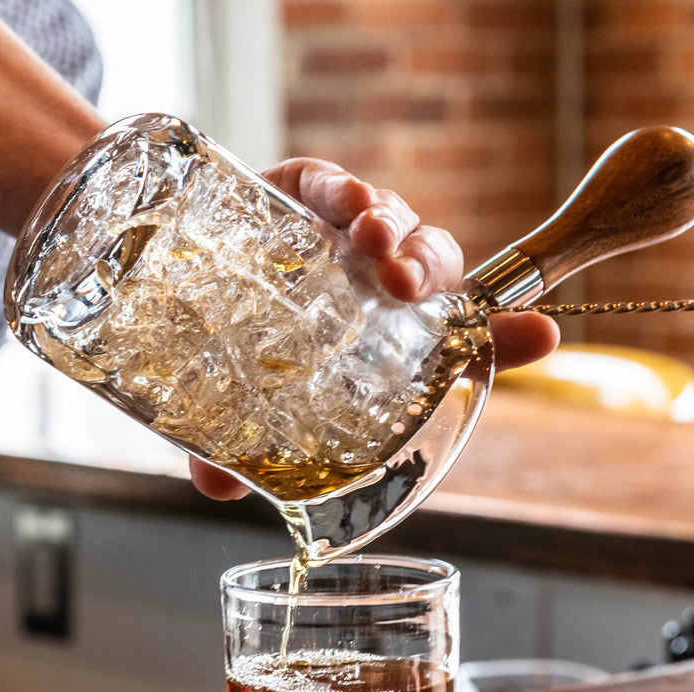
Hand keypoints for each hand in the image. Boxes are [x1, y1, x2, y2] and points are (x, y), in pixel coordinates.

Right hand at [189, 158, 558, 500]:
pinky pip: (333, 185)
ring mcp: (338, 238)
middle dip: (430, 273)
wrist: (170, 287)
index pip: (452, 335)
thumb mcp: (243, 412)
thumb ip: (240, 450)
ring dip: (395, 233)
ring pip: (395, 225)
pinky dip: (344, 192)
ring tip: (372, 241)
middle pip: (429, 270)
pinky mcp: (302, 194)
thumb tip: (214, 488)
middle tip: (405, 287)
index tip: (540, 336)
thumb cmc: (225, 354)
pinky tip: (347, 206)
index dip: (502, 335)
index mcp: (377, 335)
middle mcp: (369, 285)